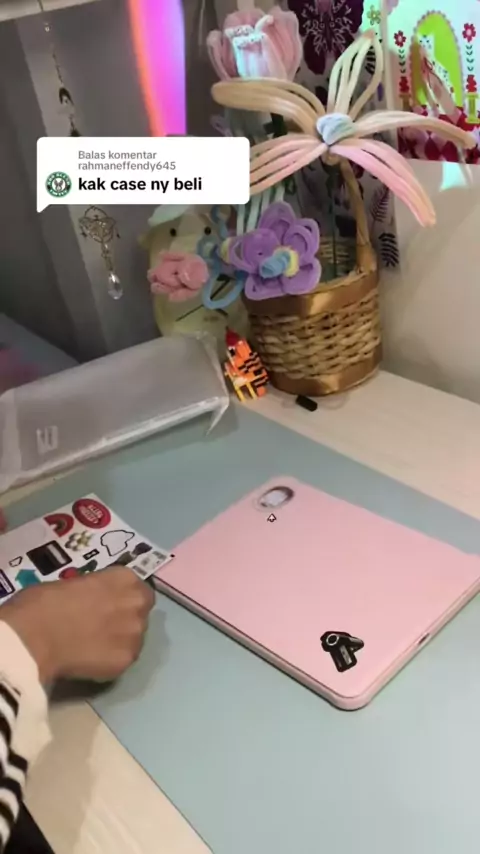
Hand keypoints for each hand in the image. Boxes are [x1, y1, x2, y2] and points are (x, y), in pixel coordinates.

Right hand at [0, 567, 154, 683]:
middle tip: (103, 627)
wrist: (34, 636)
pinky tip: (90, 661)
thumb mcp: (73, 583)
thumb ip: (94, 591)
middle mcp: (137, 604)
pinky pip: (122, 661)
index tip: (110, 606)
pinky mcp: (126, 661)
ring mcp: (135, 635)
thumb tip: (92, 601)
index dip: (124, 599)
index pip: (138, 589)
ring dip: (120, 641)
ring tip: (94, 647)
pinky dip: (109, 661)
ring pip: (134, 639)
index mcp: (125, 578)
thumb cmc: (44, 602)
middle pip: (140, 614)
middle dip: (126, 619)